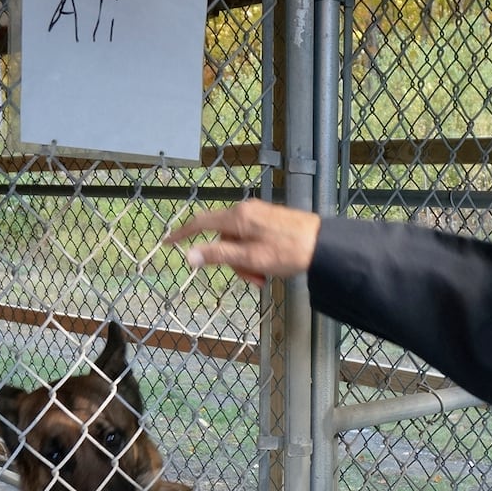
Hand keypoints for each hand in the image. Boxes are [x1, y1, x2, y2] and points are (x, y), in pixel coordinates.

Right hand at [163, 199, 320, 287]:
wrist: (323, 245)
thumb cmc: (288, 251)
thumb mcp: (249, 258)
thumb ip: (218, 256)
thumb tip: (189, 256)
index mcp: (237, 217)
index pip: (201, 223)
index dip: (183, 234)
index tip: (168, 242)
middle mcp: (245, 211)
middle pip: (223, 239)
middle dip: (233, 262)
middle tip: (252, 279)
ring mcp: (258, 215)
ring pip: (239, 243)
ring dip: (247, 263)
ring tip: (264, 277)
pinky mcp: (269, 221)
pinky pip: (252, 240)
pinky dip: (256, 257)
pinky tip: (270, 268)